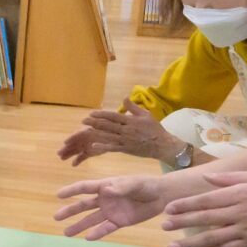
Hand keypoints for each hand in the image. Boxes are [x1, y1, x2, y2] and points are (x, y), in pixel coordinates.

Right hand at [55, 175, 167, 240]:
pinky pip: (106, 228)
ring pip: (91, 219)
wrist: (161, 197)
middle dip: (69, 211)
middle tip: (56, 217)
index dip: (72, 190)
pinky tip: (88, 238)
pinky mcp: (119, 222)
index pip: (85, 188)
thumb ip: (121, 187)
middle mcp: (104, 199)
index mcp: (105, 186)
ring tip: (66, 233)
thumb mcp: (135, 183)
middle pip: (83, 205)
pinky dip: (97, 233)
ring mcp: (110, 211)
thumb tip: (106, 191)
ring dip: (79, 226)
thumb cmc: (146, 185)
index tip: (58, 195)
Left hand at [59, 99, 180, 164]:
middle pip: (108, 125)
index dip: (101, 114)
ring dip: (96, 132)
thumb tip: (124, 97)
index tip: (92, 113)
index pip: (113, 116)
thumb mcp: (146, 115)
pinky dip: (103, 146)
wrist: (162, 144)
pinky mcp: (126, 149)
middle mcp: (126, 129)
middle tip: (83, 120)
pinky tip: (94, 145)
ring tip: (86, 129)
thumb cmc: (155, 129)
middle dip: (95, 122)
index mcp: (130, 120)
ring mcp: (125, 140)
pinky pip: (112, 147)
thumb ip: (133, 107)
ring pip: (108, 135)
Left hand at [162, 171, 246, 246]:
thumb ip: (231, 177)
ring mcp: (245, 230)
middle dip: (182, 223)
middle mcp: (239, 213)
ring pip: (213, 237)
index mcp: (240, 194)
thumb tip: (207, 178)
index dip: (186, 205)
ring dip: (190, 243)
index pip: (207, 200)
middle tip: (163, 226)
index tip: (169, 208)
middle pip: (205, 219)